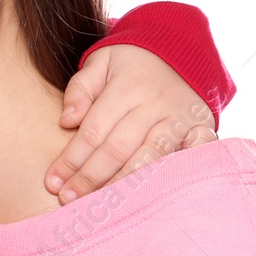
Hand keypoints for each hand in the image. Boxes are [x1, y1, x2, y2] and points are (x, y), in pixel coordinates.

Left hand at [45, 45, 216, 202]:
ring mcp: (181, 119)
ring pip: (151, 158)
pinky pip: (190, 158)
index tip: (53, 182)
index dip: (71, 159)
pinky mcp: (202, 129)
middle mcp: (156, 104)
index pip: (93, 131)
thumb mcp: (101, 62)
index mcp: (127, 87)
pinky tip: (153, 196)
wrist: (182, 50)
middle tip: (69, 200)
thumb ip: (80, 89)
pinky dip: (173, 176)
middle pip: (118, 149)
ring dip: (124, 185)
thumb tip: (66, 121)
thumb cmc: (130, 64)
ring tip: (102, 205)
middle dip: (90, 177)